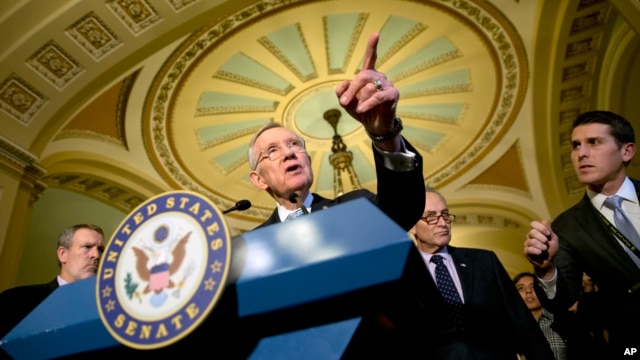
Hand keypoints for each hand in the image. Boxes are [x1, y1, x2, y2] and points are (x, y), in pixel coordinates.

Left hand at [336, 32, 400, 149]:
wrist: (374, 126)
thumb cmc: (362, 110)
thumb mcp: (346, 102)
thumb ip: (341, 92)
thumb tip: (344, 83)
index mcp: (369, 76)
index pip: (370, 58)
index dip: (372, 46)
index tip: (376, 34)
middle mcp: (379, 77)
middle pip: (363, 75)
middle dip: (352, 89)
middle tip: (344, 101)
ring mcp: (387, 85)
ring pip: (369, 87)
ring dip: (359, 99)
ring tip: (357, 109)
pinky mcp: (393, 95)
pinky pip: (378, 96)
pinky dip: (368, 103)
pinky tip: (361, 109)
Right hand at [524, 220, 557, 279]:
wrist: (549, 261)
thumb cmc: (551, 249)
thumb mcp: (553, 239)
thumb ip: (549, 230)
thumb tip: (543, 221)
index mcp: (536, 231)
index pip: (533, 224)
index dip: (541, 228)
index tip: (548, 234)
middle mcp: (530, 236)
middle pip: (532, 232)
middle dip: (542, 238)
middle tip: (546, 242)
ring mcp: (527, 244)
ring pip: (531, 241)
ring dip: (541, 245)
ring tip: (545, 249)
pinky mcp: (526, 252)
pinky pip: (529, 249)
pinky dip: (536, 251)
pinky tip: (540, 252)